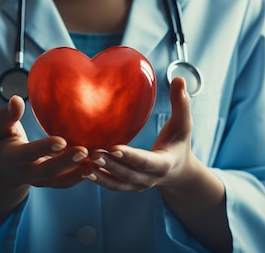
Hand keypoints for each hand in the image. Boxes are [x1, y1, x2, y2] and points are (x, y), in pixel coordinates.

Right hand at [0, 95, 90, 249]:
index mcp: (13, 158)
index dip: (44, 148)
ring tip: (96, 162)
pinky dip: (81, 176)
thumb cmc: (3, 144)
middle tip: (84, 151)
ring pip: (60, 181)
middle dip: (66, 162)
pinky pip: (66, 182)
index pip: (29, 153)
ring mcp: (40, 181)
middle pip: (48, 171)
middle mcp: (27, 172)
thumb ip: (6, 116)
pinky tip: (96, 165)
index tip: (61, 141)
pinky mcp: (51, 183)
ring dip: (78, 173)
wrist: (3, 173)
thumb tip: (16, 99)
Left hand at [82, 76, 196, 191]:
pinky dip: (97, 178)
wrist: (178, 172)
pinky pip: (110, 184)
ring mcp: (137, 185)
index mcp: (163, 164)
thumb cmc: (178, 142)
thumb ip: (181, 103)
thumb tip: (179, 79)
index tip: (113, 147)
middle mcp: (149, 179)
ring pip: (116, 183)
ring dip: (99, 175)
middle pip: (127, 174)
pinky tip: (81, 168)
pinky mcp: (126, 186)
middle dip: (110, 165)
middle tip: (92, 153)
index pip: (145, 161)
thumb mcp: (184, 124)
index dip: (130, 156)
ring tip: (81, 163)